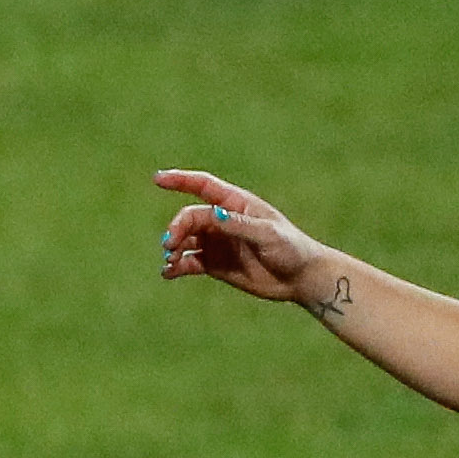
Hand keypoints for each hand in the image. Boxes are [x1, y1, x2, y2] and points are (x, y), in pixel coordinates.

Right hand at [153, 170, 340, 306]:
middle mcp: (223, 221)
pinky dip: (175, 267)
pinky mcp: (214, 264)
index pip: (204, 186)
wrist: (301, 278)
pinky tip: (169, 273)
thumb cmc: (291, 249)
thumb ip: (237, 225)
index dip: (180, 180)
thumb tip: (212, 214)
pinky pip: (188, 262)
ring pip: (185, 240)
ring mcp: (217, 242)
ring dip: (173, 248)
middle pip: (190, 217)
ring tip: (170, 262)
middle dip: (176, 228)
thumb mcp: (267, 234)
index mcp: (236, 204)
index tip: (158, 179)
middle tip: (170, 245)